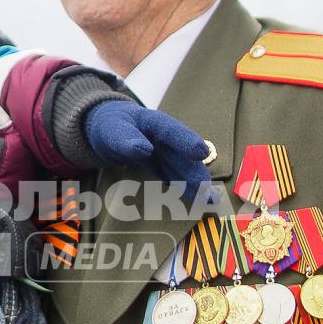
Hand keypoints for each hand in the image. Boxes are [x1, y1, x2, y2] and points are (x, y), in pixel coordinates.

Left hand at [83, 98, 213, 190]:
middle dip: (196, 172)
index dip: (186, 140)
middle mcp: (166, 138)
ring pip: (183, 168)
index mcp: (154, 122)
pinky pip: (177, 177)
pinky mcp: (165, 166)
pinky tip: (200, 201)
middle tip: (207, 190)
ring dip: (196, 184)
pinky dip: (188, 189)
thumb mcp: (113, 129)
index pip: (170, 130)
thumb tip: (144, 149)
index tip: (200, 153)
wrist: (112, 128)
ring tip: (210, 200)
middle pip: (182, 155)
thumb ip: (125, 139)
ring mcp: (168, 152)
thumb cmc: (112, 126)